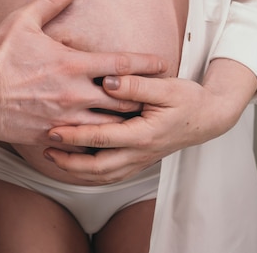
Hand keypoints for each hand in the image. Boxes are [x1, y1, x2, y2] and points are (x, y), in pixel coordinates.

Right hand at [0, 0, 168, 145]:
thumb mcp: (23, 21)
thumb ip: (51, 0)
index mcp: (73, 64)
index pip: (122, 63)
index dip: (146, 63)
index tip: (162, 64)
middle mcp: (75, 93)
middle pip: (124, 100)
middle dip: (142, 98)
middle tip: (155, 97)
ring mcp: (65, 117)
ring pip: (109, 126)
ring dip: (124, 122)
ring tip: (136, 121)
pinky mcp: (52, 135)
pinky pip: (83, 143)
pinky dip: (96, 141)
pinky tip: (103, 141)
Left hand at [44, 58, 256, 183]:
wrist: (209, 118)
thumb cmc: (188, 99)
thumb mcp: (167, 86)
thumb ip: (136, 84)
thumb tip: (109, 81)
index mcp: (144, 134)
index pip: (102, 138)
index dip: (75, 136)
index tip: (53, 130)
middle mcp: (141, 152)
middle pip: (98, 167)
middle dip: (69, 161)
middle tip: (47, 149)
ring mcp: (140, 160)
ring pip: (103, 175)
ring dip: (77, 170)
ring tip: (54, 157)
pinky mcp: (139, 161)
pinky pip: (111, 174)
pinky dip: (90, 173)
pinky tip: (75, 162)